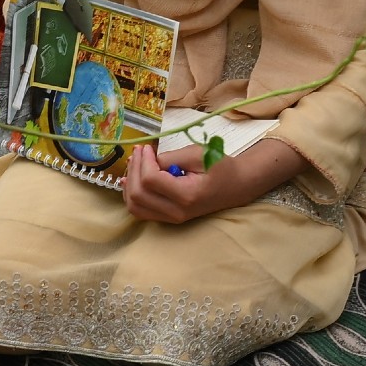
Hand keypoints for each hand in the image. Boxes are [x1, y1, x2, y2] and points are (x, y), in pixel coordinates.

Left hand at [121, 138, 309, 223]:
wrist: (236, 186)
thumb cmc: (220, 167)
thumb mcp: (197, 154)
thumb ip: (171, 157)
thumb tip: (148, 160)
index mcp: (186, 196)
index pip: (150, 180)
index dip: (143, 161)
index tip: (147, 147)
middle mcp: (176, 212)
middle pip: (138, 194)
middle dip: (134, 169)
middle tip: (140, 152)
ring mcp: (171, 218)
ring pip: (135, 206)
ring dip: (130, 183)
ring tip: (135, 163)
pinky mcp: (168, 218)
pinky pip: (140, 210)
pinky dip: (132, 194)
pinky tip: (134, 178)